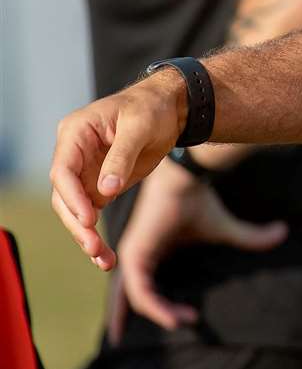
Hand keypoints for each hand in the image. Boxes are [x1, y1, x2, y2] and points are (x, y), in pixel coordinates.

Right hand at [50, 70, 186, 269]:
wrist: (172, 108)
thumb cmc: (152, 108)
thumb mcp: (140, 127)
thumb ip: (121, 157)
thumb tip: (105, 191)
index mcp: (75, 133)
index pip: (63, 170)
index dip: (72, 197)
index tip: (89, 218)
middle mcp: (73, 155)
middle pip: (65, 196)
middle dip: (78, 224)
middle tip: (94, 247)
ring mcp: (84, 172)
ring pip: (76, 211)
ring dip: (86, 236)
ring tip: (104, 260)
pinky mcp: (99, 186)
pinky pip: (92, 213)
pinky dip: (96, 234)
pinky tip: (105, 257)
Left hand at [116, 159, 287, 329]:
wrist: (187, 181)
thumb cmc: (200, 201)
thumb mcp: (225, 228)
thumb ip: (250, 237)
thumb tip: (283, 232)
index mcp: (149, 251)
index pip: (140, 286)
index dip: (150, 306)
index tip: (182, 320)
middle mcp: (136, 255)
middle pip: (128, 297)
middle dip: (129, 319)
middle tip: (148, 335)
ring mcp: (132, 256)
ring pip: (139, 299)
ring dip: (160, 313)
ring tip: (182, 321)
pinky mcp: (134, 256)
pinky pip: (140, 291)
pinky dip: (155, 307)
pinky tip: (171, 317)